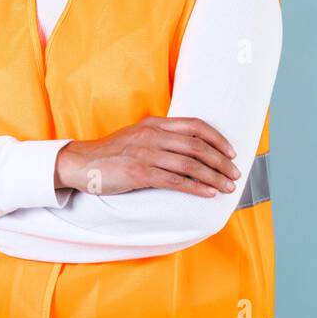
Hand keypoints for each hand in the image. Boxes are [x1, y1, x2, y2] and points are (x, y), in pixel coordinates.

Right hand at [54, 117, 240, 197]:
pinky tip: (208, 193)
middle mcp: (153, 135)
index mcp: (155, 124)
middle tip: (235, 174)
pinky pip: (175, 180)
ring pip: (190, 164)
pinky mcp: (140, 173)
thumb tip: (188, 148)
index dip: (217, 139)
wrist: (82, 163)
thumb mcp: (137, 136)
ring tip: (226, 186)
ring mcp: (146, 154)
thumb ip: (160, 137)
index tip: (231, 152)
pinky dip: (196, 188)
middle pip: (197, 146)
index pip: (195, 126)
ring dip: (213, 176)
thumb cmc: (111, 153)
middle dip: (221, 161)